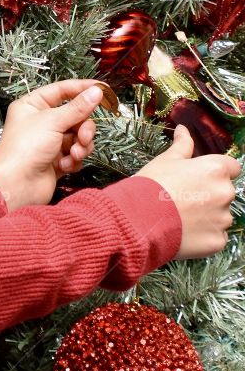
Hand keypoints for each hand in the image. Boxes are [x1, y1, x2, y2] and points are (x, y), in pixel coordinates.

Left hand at [0, 79, 105, 210]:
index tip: (104, 89)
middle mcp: (40, 122)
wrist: (17, 185)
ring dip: (81, 145)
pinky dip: (73, 159)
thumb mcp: (53, 121)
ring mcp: (48, 141)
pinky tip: (64, 165)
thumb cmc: (25, 148)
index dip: (82, 88)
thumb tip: (96, 91)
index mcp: (32, 105)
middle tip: (83, 136)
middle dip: (83, 128)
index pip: (61, 90)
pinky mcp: (55, 160)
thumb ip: (78, 107)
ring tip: (74, 154)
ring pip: (78, 136)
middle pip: (75, 116)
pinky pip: (75, 154)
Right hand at [136, 124, 240, 257]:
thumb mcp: (165, 161)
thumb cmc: (151, 185)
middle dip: (209, 196)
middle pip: (225, 192)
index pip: (231, 168)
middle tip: (183, 199)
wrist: (138, 218)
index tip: (198, 178)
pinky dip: (203, 236)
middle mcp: (225, 192)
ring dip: (207, 217)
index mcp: (215, 169)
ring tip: (180, 218)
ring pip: (220, 216)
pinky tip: (183, 233)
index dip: (214, 173)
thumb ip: (181, 145)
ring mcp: (223, 219)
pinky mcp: (217, 241)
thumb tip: (184, 129)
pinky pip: (216, 236)